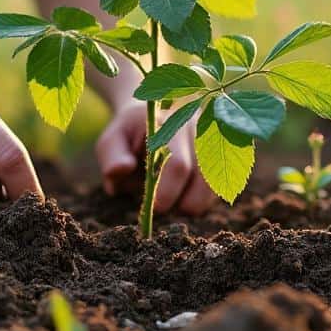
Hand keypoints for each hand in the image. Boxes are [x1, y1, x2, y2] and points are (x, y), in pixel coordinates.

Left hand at [95, 100, 215, 215]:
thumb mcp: (112, 142)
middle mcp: (200, 132)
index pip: (178, 165)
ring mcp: (214, 146)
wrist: (148, 122)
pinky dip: (197, 199)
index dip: (168, 192)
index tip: (154, 208)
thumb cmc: (128, 137)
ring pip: (212, 189)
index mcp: (171, 124)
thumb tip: (120, 170)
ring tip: (168, 193)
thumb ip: (112, 156)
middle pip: (202, 180)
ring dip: (189, 202)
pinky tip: (180, 189)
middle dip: (179, 202)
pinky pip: (215, 192)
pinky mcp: (219, 161)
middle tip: (158, 204)